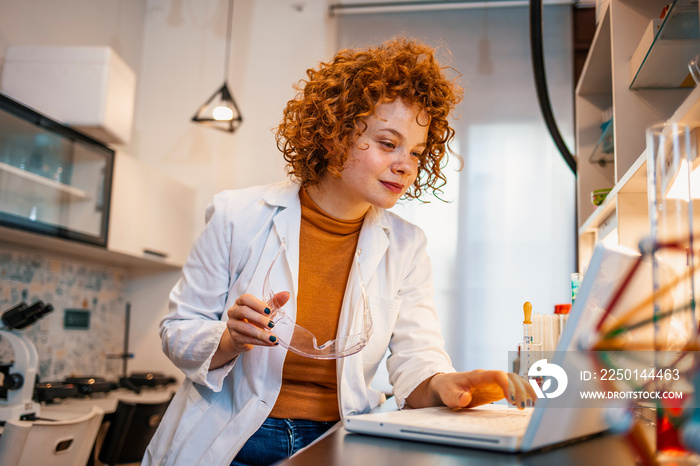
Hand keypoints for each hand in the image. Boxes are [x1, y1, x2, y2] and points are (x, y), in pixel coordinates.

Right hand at [210, 291, 289, 368]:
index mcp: (240, 302)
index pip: (245, 299)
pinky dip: (260, 342)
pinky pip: (247, 339)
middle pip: (243, 312)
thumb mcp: (264, 311)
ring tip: (273, 338)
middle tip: (272, 325)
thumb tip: (287, 294)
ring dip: (261, 333)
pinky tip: (270, 343)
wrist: (242, 336)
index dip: (257, 304)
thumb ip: (274, 302)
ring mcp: (232, 325)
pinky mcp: (234, 337)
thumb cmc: (254, 319)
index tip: (269, 311)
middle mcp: (233, 312)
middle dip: (259, 319)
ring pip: (245, 328)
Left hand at [419, 370, 536, 409]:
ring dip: (527, 391)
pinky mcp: (498, 389)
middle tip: (523, 406)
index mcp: (478, 376)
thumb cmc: (446, 388)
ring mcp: (495, 383)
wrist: (445, 386)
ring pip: (516, 381)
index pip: (497, 375)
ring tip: (534, 405)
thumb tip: (464, 398)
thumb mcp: (447, 394)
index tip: (512, 398)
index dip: (507, 385)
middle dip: (520, 390)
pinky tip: (533, 403)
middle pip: (511, 378)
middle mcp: (489, 377)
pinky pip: (515, 388)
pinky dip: (525, 394)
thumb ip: (455, 396)